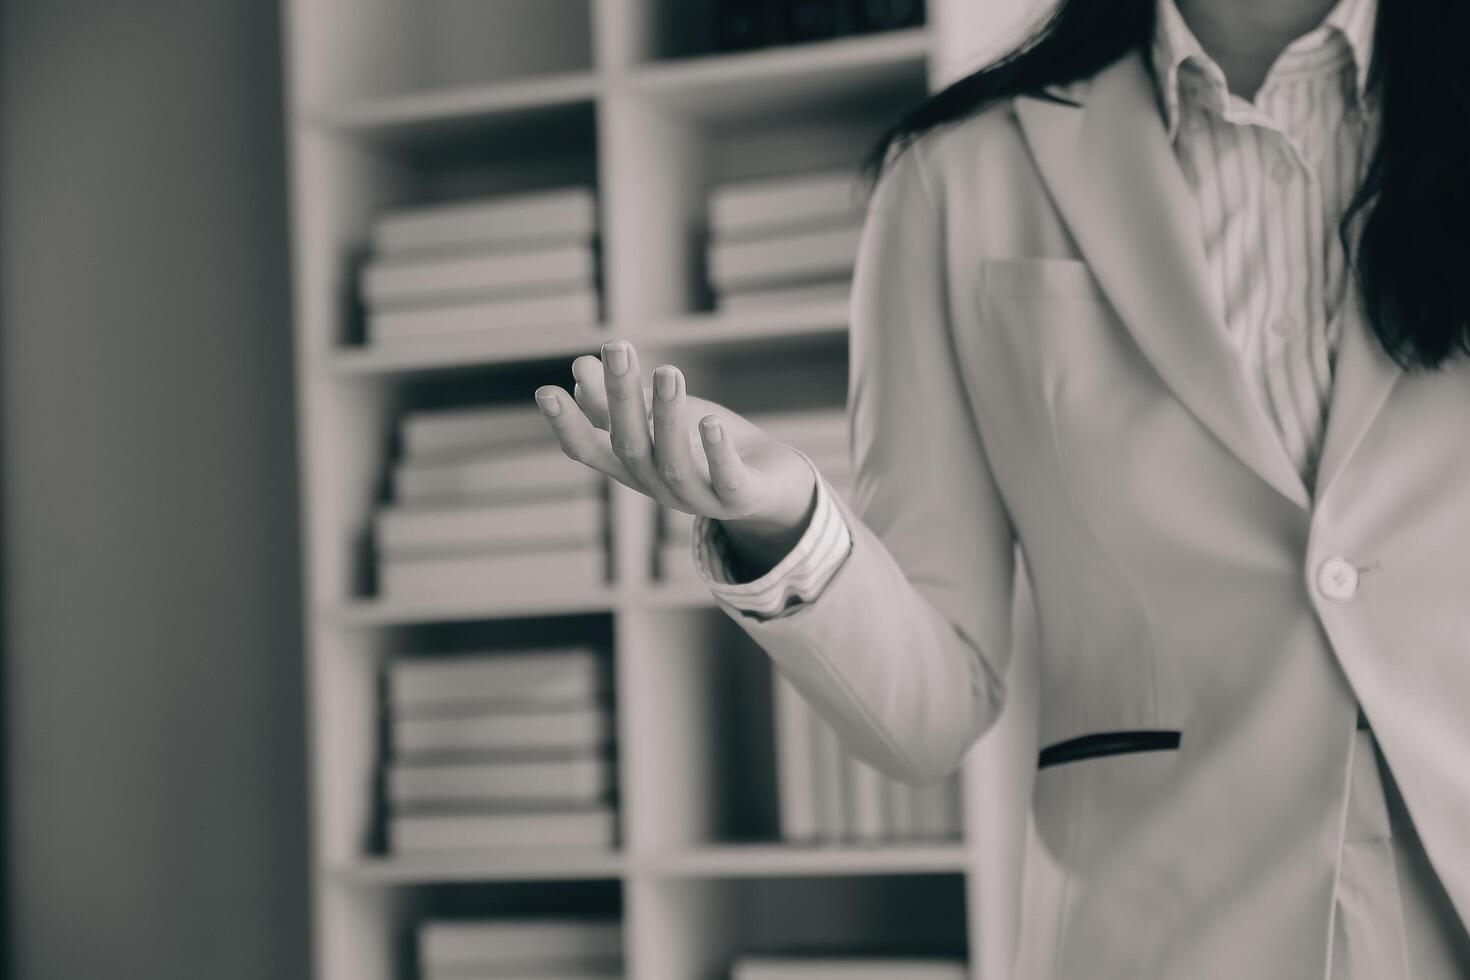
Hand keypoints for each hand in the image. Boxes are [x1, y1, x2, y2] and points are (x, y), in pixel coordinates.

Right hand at [533, 339, 818, 574]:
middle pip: (631, 446)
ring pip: (674, 463)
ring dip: (668, 417)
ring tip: (669, 371)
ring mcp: (698, 498)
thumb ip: (618, 401)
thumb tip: (578, 367)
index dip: (567, 425)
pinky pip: (727, 480)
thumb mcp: (658, 420)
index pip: (588, 451)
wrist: (770, 484)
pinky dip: (717, 452)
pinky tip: (710, 420)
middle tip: (617, 346)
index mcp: (632, 467)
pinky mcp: (740, 499)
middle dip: (622, 398)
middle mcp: (657, 486)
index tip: (544, 391)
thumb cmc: (704, 448)